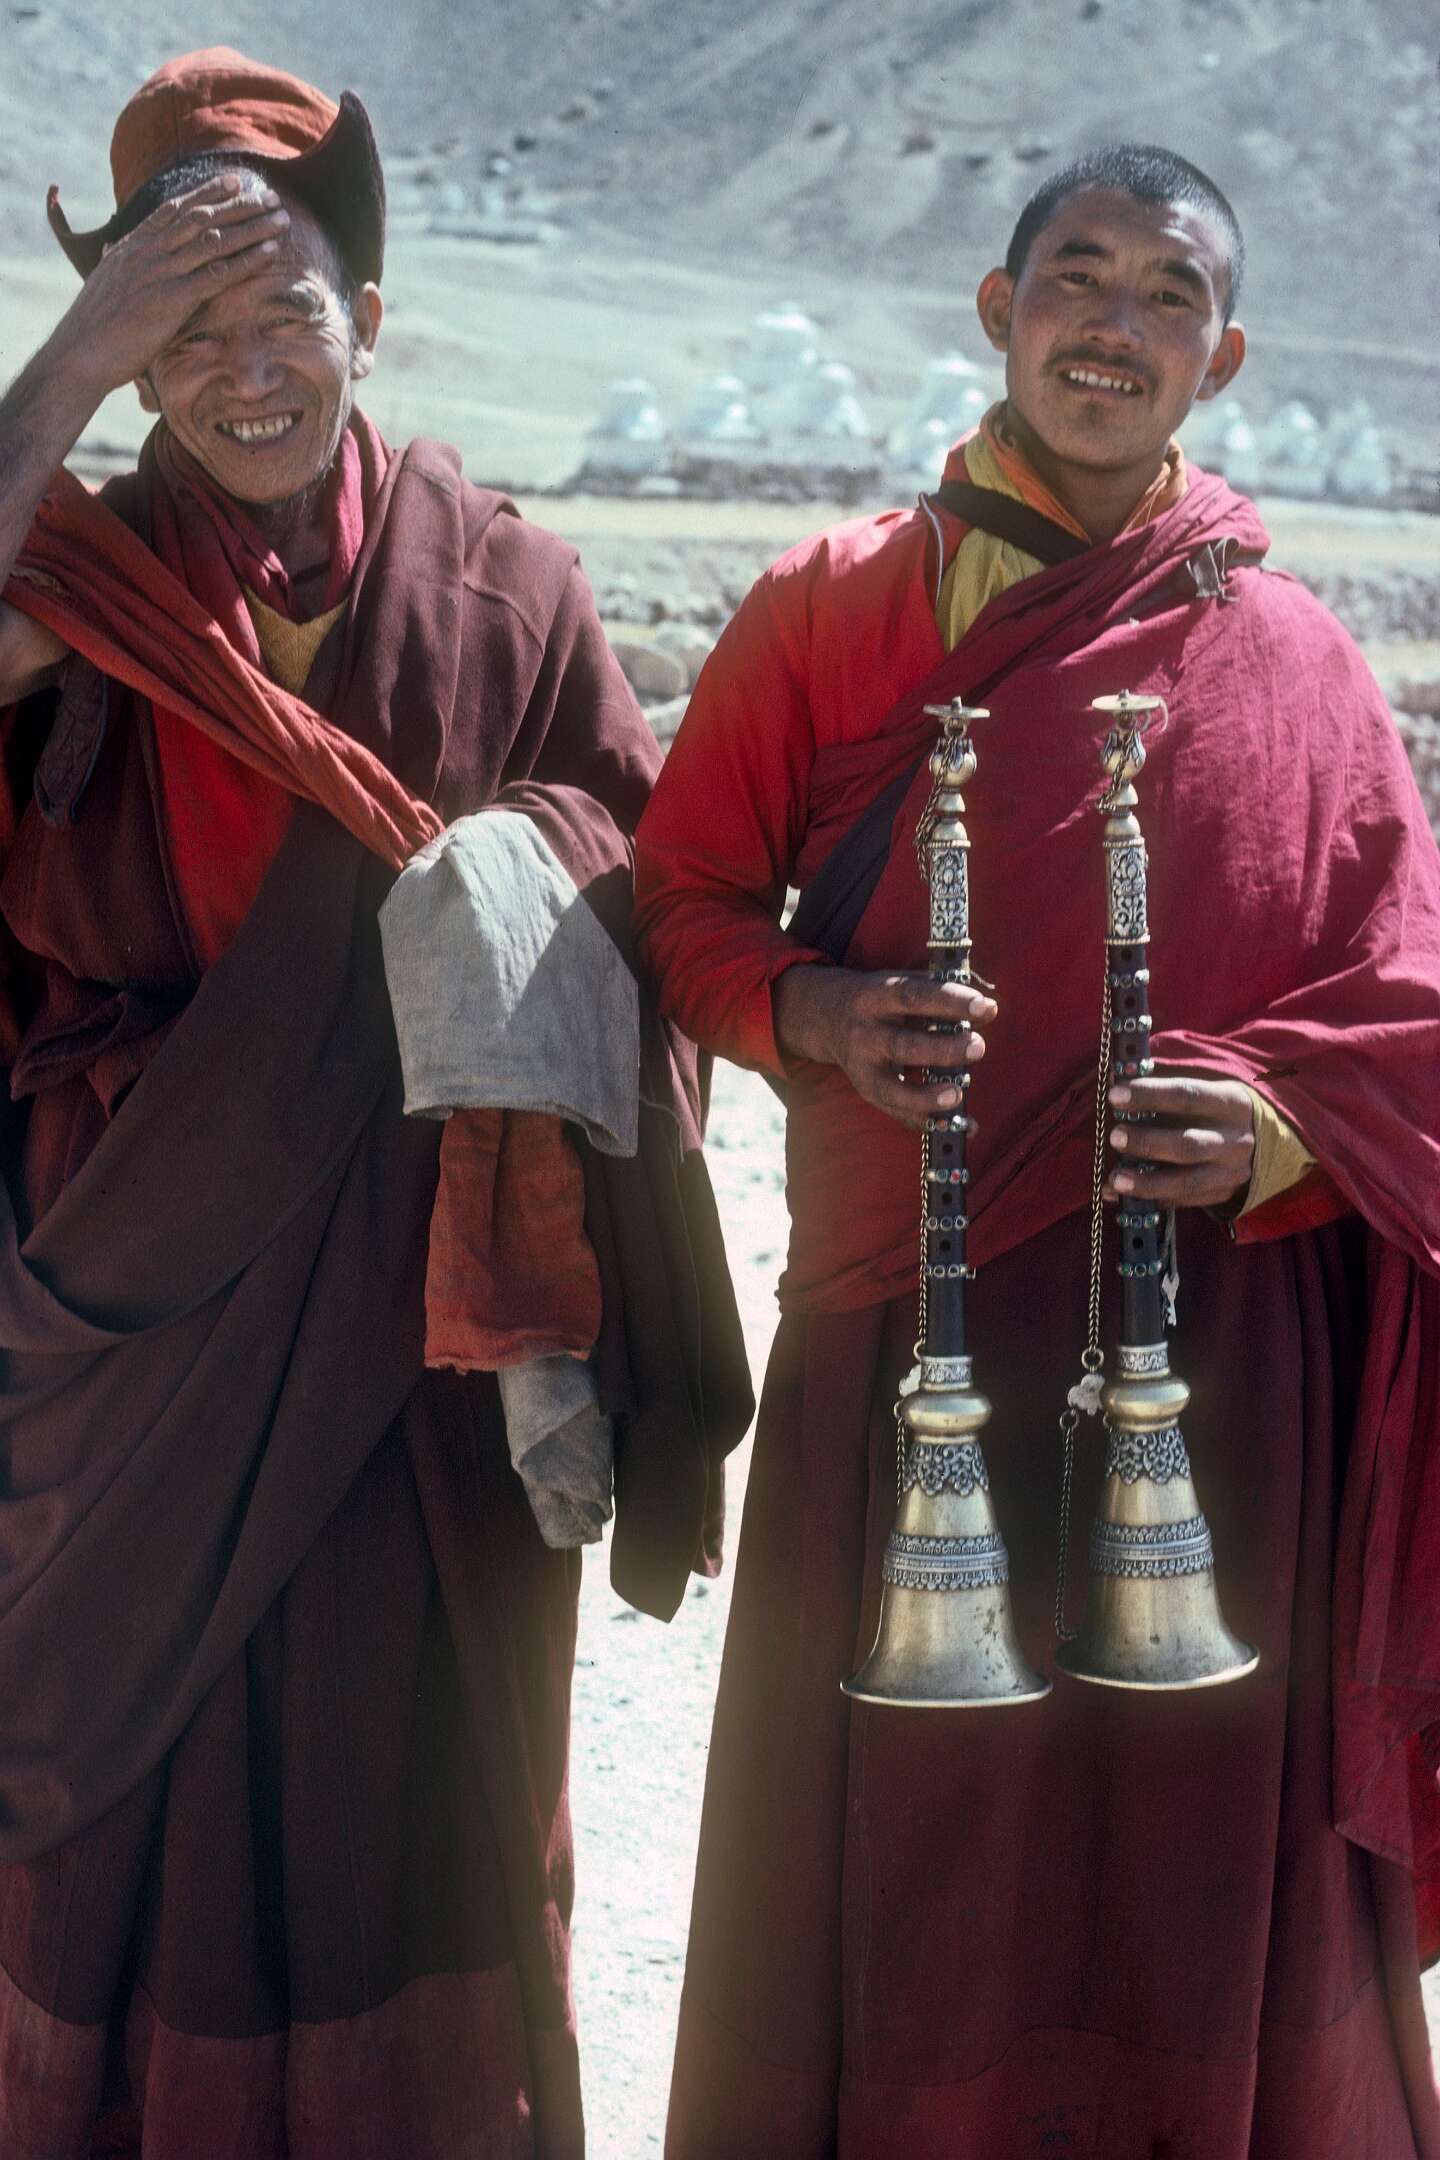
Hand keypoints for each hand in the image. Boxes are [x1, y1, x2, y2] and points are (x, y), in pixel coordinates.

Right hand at [46, 175, 290, 397]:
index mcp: (134, 245)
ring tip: (280, 217)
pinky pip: (218, 274)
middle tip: (268, 195)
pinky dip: (247, 260)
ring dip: (252, 227)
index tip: (233, 181)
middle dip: (238, 204)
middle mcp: (150, 251)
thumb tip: (114, 249)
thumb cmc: (93, 325)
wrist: (81, 350)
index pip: (175, 208)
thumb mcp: (105, 282)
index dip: (207, 192)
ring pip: (215, 240)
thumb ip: (118, 262)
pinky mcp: (174, 299)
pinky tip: (270, 252)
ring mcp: (162, 272)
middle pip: (201, 217)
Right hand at [772, 964, 993, 1128]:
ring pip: (893, 1087)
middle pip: (903, 1046)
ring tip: (959, 1096)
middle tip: (979, 1047)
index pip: (914, 996)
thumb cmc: (879, 998)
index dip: (950, 1001)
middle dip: (943, 1050)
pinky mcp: (867, 1090)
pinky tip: (958, 1124)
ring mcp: (862, 1066)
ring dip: (928, 1096)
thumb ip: (936, 992)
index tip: (985, 1007)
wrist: (825, 1015)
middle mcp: (865, 1032)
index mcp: (876, 996)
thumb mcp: (898, 982)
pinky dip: (927, 1121)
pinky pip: (897, 1111)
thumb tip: (986, 1009)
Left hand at [1104, 1075, 1254, 1210]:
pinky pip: (1184, 1201)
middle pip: (1188, 1145)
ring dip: (1147, 1182)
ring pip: (1187, 1182)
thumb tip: (1116, 1089)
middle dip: (1148, 1142)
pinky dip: (1151, 1200)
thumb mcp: (1206, 1091)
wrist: (1263, 1139)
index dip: (1150, 1095)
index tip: (1116, 1095)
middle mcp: (1235, 1140)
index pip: (1187, 1096)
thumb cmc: (1217, 1109)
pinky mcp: (1223, 1194)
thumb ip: (1166, 1092)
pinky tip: (1123, 1197)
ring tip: (1115, 1180)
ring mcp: (1231, 1172)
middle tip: (1115, 1137)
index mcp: (1230, 1103)